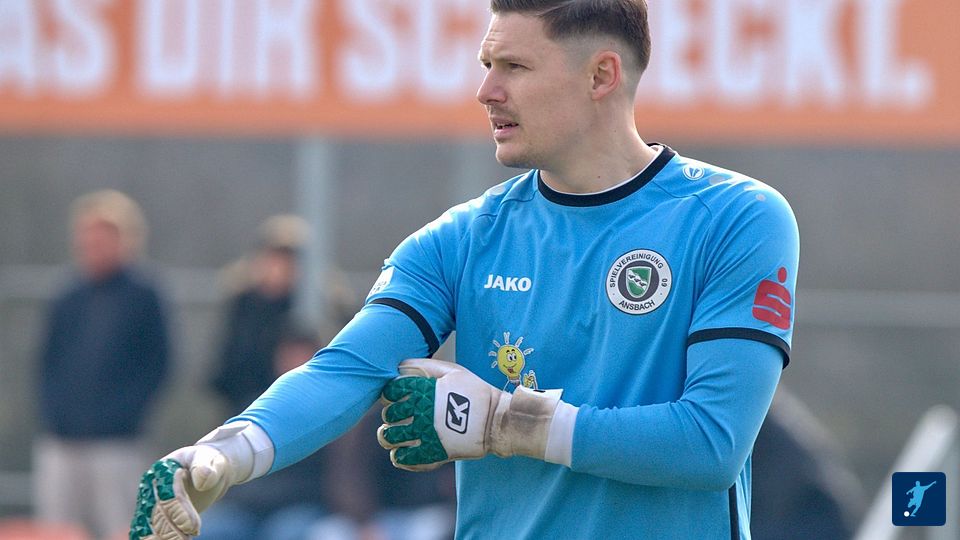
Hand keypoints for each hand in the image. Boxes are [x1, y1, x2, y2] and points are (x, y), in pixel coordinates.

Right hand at [129, 422, 270, 538]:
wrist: (208, 470)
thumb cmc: (210, 462)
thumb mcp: (211, 458)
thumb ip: (205, 467)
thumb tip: (202, 481)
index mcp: (162, 470)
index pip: (168, 495)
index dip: (179, 512)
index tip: (193, 527)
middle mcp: (151, 487)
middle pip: (156, 514)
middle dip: (170, 531)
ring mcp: (151, 503)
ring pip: (150, 527)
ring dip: (163, 538)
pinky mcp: (154, 516)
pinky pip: (152, 531)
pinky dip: (160, 539)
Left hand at [377, 359, 561, 470]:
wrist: (496, 421)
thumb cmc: (475, 393)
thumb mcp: (453, 371)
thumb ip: (426, 366)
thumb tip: (401, 365)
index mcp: (424, 390)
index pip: (391, 391)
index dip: (390, 394)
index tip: (398, 397)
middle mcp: (421, 411)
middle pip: (389, 415)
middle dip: (391, 415)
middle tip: (401, 417)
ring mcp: (425, 434)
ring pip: (389, 437)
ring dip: (390, 436)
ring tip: (398, 435)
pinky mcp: (431, 453)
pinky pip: (403, 458)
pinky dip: (400, 456)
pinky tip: (406, 450)